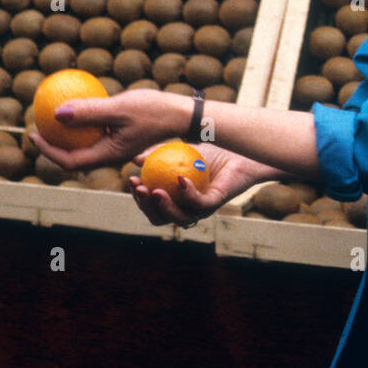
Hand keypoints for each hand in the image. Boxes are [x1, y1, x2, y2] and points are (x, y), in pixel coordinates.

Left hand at [29, 88, 185, 170]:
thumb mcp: (119, 109)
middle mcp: (110, 155)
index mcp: (108, 156)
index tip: (33, 134)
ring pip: (85, 144)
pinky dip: (84, 122)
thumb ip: (89, 112)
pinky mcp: (122, 134)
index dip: (48, 151)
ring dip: (67, 133)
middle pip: (74, 156)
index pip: (70, 161)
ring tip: (54, 114)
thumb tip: (57, 114)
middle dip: (52, 143)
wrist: (182, 113)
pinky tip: (80, 104)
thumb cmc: (154, 110)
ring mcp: (116, 145)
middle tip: (38, 124)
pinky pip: (96, 131)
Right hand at [129, 144, 286, 228]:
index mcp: (175, 200)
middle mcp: (187, 209)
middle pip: (160, 218)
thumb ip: (157, 154)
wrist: (236, 149)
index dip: (139, 198)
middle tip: (139, 188)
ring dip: (164, 206)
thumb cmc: (208, 153)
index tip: (131, 180)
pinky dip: (188, 194)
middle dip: (146, 207)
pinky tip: (180, 180)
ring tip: (156, 190)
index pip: (152, 206)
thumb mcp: (177, 151)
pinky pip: (199, 204)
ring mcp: (201, 209)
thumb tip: (134, 159)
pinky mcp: (216, 203)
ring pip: (179, 218)